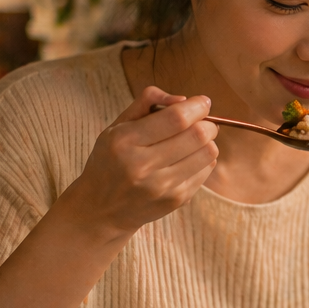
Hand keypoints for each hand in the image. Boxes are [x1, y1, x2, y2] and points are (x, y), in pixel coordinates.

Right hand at [60, 85, 218, 238]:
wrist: (101, 209)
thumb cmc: (111, 160)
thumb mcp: (117, 126)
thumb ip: (146, 102)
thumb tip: (182, 98)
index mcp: (124, 141)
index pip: (175, 118)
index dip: (197, 106)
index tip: (202, 102)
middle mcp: (142, 166)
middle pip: (197, 135)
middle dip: (207, 123)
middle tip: (201, 121)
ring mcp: (161, 186)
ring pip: (208, 153)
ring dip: (207, 141)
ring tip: (194, 141)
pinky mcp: (175, 200)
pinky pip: (206, 170)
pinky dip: (203, 160)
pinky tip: (187, 160)